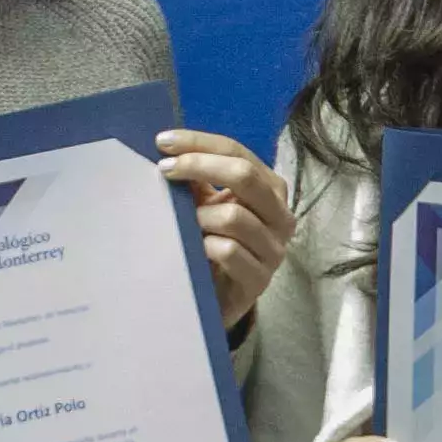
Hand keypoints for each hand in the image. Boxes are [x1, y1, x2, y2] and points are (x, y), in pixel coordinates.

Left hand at [160, 129, 295, 327]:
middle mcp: (280, 216)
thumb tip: (168, 149)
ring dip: (198, 216)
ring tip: (182, 224)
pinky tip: (193, 250)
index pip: (238, 153)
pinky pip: (228, 252)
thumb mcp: (206, 206)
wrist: (220, 299)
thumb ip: (197, 180)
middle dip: (199, 165)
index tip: (162, 142)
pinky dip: (203, 246)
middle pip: (245, 176)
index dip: (199, 143)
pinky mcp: (259, 280)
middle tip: (164, 170)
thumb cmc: (213, 246)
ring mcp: (273, 250)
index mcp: (270, 190)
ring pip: (233, 217)